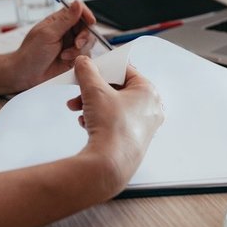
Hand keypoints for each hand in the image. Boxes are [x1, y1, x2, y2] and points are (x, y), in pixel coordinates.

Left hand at [9, 1, 96, 89]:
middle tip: (77, 43)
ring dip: (79, 49)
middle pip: (87, 26)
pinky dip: (78, 57)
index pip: (78, 10)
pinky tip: (65, 60)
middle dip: (85, 35)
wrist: (27, 74)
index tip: (90, 22)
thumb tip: (78, 3)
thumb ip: (66, 19)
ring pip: (88, 41)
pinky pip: (85, 54)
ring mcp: (71, 44)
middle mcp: (67, 30)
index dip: (86, 14)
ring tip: (65, 55)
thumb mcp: (48, 34)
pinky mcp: (74, 57)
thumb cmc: (31, 52)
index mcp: (59, 20)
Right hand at [67, 57, 163, 195]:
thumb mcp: (95, 91)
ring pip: (113, 106)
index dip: (105, 67)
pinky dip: (98, 119)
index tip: (90, 68)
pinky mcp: (133, 140)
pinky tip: (84, 123)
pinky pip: (114, 122)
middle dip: (92, 89)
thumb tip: (84, 62)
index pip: (125, 70)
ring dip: (91, 104)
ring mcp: (143, 126)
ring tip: (76, 108)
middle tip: (79, 89)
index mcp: (148, 92)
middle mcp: (150, 108)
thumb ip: (87, 71)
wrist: (110, 164)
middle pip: (117, 89)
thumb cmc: (112, 127)